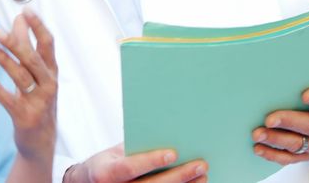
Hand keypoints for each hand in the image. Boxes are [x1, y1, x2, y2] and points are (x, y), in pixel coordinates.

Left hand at [0, 9, 58, 163]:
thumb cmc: (38, 100)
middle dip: (17, 43)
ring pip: (21, 77)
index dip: (38, 27)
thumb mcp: (36, 74)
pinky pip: (9, 100)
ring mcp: (38, 101)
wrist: (42, 141)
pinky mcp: (25, 116)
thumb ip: (27, 46)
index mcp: (51, 71)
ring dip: (5, 60)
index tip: (26, 11)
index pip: (47, 44)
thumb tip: (19, 19)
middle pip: (33, 59)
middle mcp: (48, 84)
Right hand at [63, 144, 206, 182]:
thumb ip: (135, 146)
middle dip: (179, 176)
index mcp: (105, 173)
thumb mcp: (113, 152)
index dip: (150, 161)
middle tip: (200, 165)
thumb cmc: (107, 163)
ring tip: (203, 176)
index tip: (173, 153)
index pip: (129, 168)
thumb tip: (168, 132)